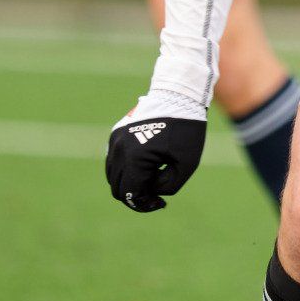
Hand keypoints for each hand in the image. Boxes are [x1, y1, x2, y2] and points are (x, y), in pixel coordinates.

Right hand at [106, 94, 207, 212]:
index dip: (144, 205)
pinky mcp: (116, 133)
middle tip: (156, 197)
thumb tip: (150, 191)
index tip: (161, 204)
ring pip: (113, 175)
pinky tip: (145, 168)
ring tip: (151, 181)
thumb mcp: (186, 164)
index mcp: (135, 158)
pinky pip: (113, 161)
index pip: (130, 194)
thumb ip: (168, 186)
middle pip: (118, 188)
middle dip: (136, 196)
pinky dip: (125, 170)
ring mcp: (115, 140)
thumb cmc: (186, 129)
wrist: (179, 95)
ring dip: (129, 183)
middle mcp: (119, 150)